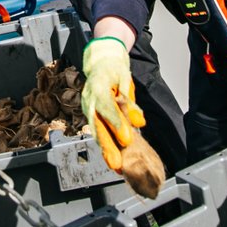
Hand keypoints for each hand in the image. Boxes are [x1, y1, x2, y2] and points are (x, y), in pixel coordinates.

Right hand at [81, 36, 144, 171]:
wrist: (100, 61)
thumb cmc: (113, 69)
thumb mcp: (126, 79)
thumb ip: (130, 102)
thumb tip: (139, 122)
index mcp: (98, 86)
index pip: (107, 108)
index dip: (117, 124)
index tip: (127, 139)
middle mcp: (89, 99)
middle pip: (97, 125)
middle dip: (107, 146)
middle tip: (117, 163)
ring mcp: (87, 107)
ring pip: (96, 131)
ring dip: (105, 149)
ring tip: (116, 166)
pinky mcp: (90, 114)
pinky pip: (97, 130)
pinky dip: (105, 144)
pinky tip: (113, 158)